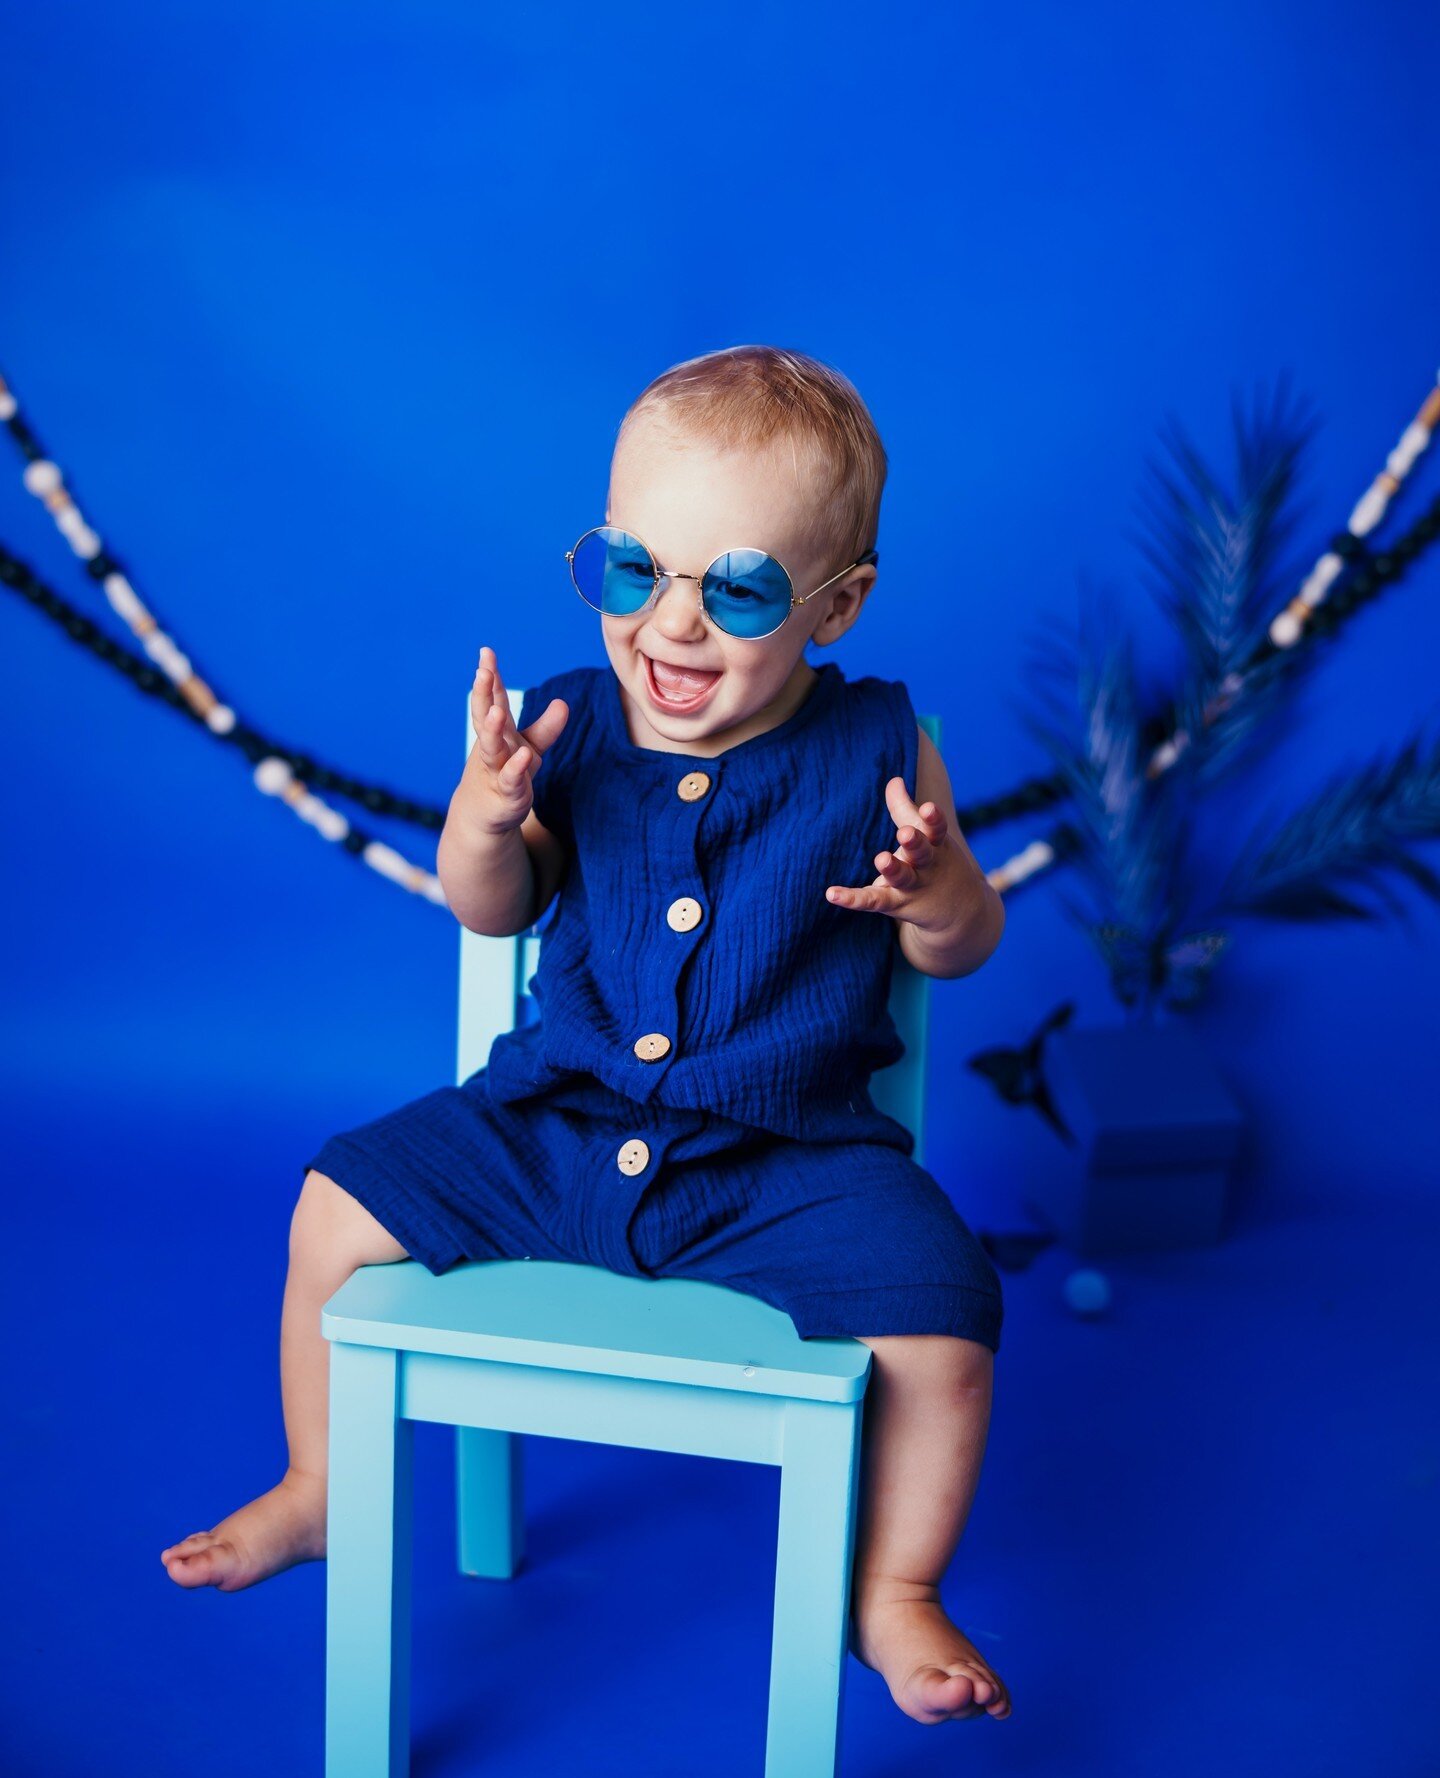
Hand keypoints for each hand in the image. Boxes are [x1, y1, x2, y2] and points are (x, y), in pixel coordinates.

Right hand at [462, 645, 567, 834]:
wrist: (487, 814)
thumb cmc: (507, 773)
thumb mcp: (529, 747)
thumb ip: (545, 727)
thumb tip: (563, 703)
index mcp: (498, 731)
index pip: (493, 700)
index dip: (490, 677)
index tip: (486, 653)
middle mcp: (493, 746)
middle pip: (485, 717)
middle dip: (483, 695)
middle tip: (482, 671)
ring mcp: (496, 770)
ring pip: (492, 748)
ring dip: (492, 730)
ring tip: (496, 712)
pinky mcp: (507, 794)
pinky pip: (511, 780)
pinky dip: (516, 768)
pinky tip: (523, 756)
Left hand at [824, 776, 965, 931]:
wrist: (961, 912)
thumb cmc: (936, 863)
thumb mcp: (927, 838)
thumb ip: (906, 809)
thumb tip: (894, 779)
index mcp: (936, 844)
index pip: (935, 828)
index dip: (933, 818)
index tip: (928, 808)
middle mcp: (926, 865)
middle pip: (922, 852)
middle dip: (914, 842)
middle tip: (905, 833)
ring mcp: (912, 886)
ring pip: (902, 877)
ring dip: (892, 869)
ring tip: (882, 860)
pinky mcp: (895, 903)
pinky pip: (873, 900)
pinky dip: (852, 898)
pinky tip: (832, 893)